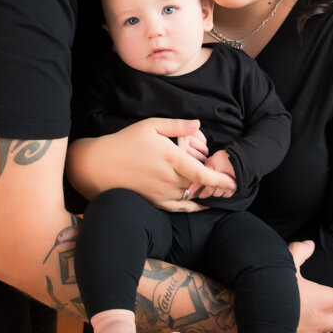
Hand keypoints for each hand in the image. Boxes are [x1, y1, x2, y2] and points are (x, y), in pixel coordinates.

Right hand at [67, 118, 236, 211]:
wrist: (99, 166)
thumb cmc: (124, 142)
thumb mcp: (150, 126)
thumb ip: (176, 126)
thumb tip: (198, 124)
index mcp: (170, 158)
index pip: (200, 173)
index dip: (219, 179)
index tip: (233, 181)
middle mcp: (167, 179)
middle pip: (199, 186)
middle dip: (215, 185)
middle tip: (230, 181)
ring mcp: (161, 193)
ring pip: (191, 197)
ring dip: (205, 194)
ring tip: (219, 190)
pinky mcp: (154, 202)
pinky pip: (179, 208)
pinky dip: (193, 206)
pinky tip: (202, 203)